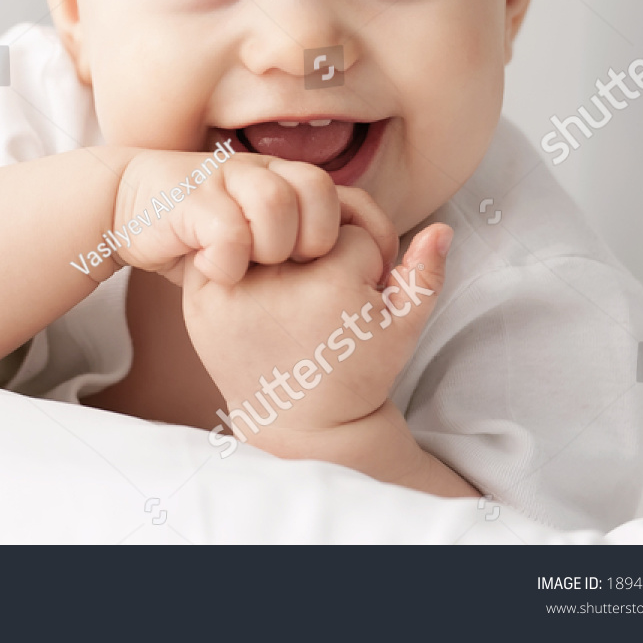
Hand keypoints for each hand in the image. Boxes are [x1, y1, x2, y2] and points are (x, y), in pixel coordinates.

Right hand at [111, 145, 395, 288]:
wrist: (125, 202)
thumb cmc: (195, 229)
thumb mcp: (253, 236)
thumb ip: (294, 244)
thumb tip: (352, 274)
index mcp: (284, 181)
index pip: (351, 197)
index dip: (369, 234)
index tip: (373, 273)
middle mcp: (259, 173)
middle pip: (318, 189)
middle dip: (316, 239)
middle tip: (293, 268)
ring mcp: (223, 182)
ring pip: (275, 202)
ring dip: (271, 247)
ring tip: (254, 268)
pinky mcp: (189, 201)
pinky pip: (226, 229)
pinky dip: (227, 261)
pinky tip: (218, 273)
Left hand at [184, 218, 451, 442]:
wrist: (298, 421)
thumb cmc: (355, 372)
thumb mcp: (401, 330)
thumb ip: (425, 276)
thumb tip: (441, 228)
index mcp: (332, 283)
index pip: (353, 231)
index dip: (364, 262)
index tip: (359, 300)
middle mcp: (278, 282)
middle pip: (306, 221)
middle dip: (321, 248)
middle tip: (323, 295)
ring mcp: (234, 289)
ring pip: (267, 228)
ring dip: (279, 248)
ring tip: (292, 295)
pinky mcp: (201, 299)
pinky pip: (225, 247)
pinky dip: (239, 258)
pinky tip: (257, 289)